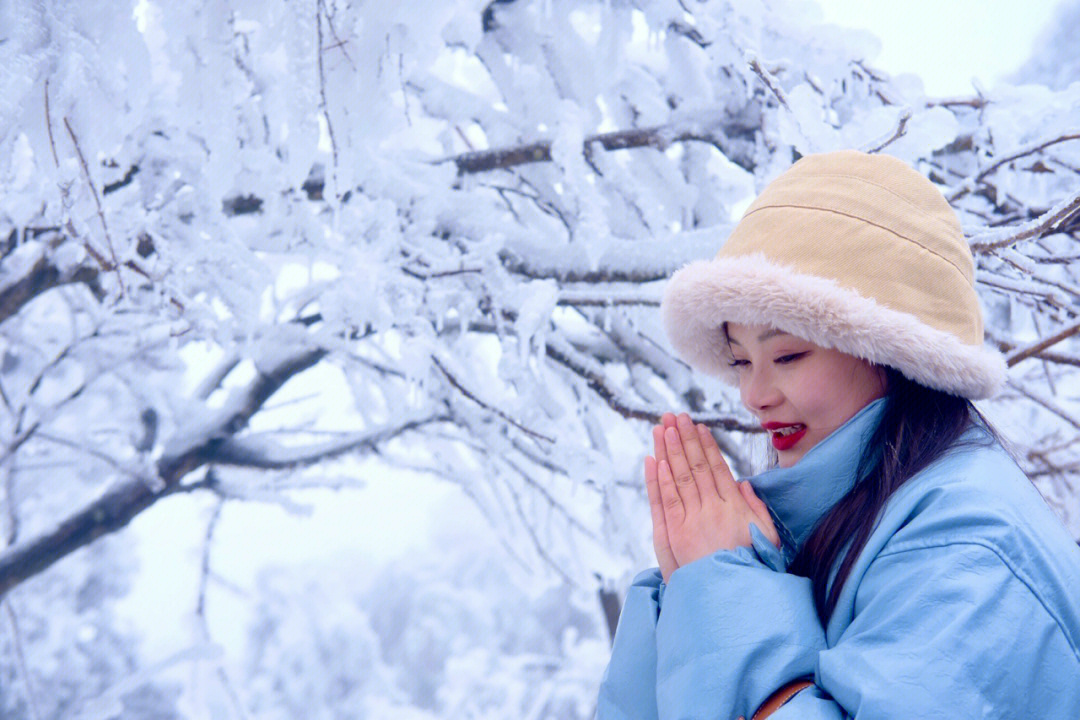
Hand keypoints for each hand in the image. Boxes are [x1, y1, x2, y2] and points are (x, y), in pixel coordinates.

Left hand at [645, 413, 778, 581]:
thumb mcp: (767, 539)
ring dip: (669, 450)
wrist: (733, 600)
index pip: (717, 468)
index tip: (699, 428)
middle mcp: (713, 509)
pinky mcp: (675, 535)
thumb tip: (744, 484)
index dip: (707, 446)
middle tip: (675, 416)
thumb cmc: (752, 571)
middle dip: (684, 439)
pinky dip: (659, 478)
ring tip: (662, 428)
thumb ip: (756, 509)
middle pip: (695, 466)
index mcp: (736, 508)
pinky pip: (666, 500)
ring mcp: (693, 520)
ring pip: (679, 477)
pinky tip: (655, 459)